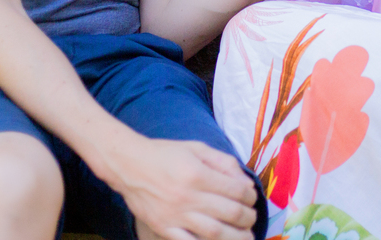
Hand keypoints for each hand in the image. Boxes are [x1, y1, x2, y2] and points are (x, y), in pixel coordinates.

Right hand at [113, 137, 256, 239]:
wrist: (129, 165)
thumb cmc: (165, 154)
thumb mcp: (196, 149)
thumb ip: (223, 162)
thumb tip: (246, 184)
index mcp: (198, 174)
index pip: (236, 190)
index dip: (250, 196)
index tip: (251, 198)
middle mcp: (188, 196)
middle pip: (230, 213)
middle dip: (247, 217)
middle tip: (251, 217)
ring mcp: (175, 215)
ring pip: (215, 233)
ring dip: (236, 237)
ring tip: (246, 237)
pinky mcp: (164, 228)